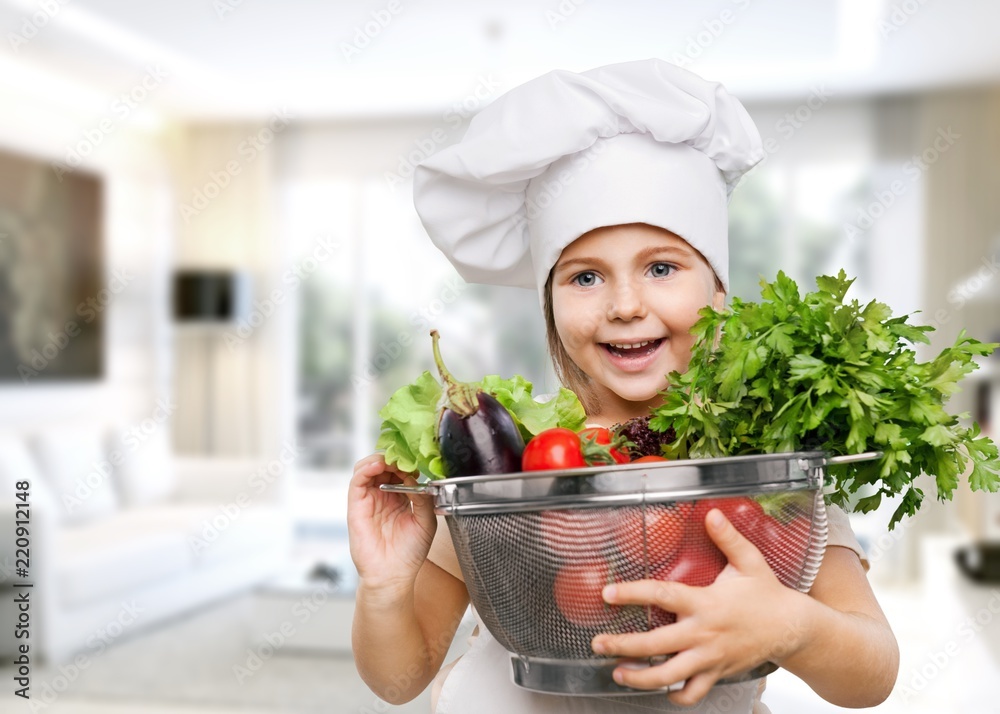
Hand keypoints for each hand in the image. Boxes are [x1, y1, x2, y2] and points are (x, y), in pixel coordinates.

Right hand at [348, 453, 436, 597]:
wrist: (393, 575)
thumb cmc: (409, 553)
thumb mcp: (426, 521)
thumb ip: (423, 498)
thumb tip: (415, 476)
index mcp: (400, 497)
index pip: (400, 469)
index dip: (408, 461)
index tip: (418, 458)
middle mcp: (383, 495)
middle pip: (384, 464)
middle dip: (395, 456)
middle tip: (406, 455)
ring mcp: (369, 499)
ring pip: (368, 467)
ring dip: (381, 458)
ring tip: (393, 460)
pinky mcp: (356, 505)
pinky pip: (357, 480)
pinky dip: (366, 468)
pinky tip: (379, 465)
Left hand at [591, 508, 810, 706]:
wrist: (793, 628)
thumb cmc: (767, 594)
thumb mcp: (749, 561)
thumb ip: (728, 538)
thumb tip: (712, 513)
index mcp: (705, 603)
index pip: (662, 595)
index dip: (632, 594)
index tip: (607, 593)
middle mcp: (703, 633)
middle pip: (655, 645)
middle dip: (623, 646)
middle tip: (599, 644)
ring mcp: (709, 658)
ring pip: (669, 677)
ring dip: (639, 678)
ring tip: (617, 673)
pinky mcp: (717, 674)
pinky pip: (693, 694)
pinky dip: (675, 696)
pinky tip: (659, 690)